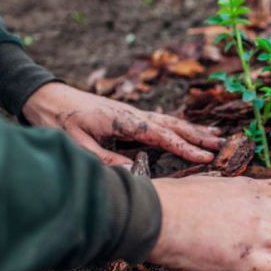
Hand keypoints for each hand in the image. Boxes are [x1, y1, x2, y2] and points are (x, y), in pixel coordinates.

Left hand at [22, 82, 223, 165]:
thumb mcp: (78, 144)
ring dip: (193, 131)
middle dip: (199, 136)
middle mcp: (134, 115)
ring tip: (216, 136)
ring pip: (170, 122)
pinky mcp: (130, 117)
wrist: (47, 97)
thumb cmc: (60, 120)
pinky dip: (178, 128)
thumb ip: (105, 159)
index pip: (162, 136)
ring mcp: (134, 114)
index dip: (185, 148)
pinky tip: (187, 132)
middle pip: (173, 125)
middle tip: (223, 144)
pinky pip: (161, 123)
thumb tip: (134, 172)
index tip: (206, 157)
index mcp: (125, 121)